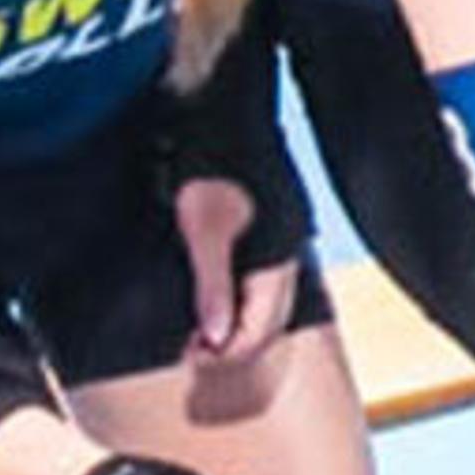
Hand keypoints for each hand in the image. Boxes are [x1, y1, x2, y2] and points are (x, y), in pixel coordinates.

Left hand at [174, 176, 297, 370]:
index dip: (224, 352)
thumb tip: (215, 337)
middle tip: (191, 348)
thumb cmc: (210, 168)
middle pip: (267, 323)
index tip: (190, 355)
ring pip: (265, 305)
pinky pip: (259, 283)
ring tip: (199, 329)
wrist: (221, 119)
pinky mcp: (269, 232)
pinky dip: (237, 300)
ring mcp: (279, 245)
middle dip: (230, 343)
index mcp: (274, 263)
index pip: (258, 331)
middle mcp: (284, 258)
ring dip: (234, 323)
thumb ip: (212, 287)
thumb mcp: (204, 231)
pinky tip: (214, 296)